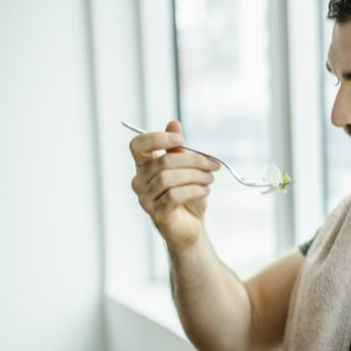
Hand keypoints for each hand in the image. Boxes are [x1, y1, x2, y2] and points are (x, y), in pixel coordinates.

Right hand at [129, 120, 219, 251]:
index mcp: (144, 166)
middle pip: (163, 161)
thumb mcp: (186, 169)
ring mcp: (145, 198)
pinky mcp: (156, 213)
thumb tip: (173, 123)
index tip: (180, 141)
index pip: (138, 145)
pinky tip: (205, 191)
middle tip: (212, 164)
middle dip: (193, 160)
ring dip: (195, 175)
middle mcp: (139, 181)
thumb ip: (178, 149)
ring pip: (168, 178)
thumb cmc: (187, 196)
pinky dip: (194, 190)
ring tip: (210, 179)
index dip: (157, 138)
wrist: (191, 227)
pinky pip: (174, 195)